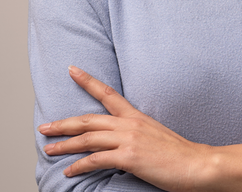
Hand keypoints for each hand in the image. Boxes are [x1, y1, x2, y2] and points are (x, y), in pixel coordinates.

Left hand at [39, 66, 209, 191]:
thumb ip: (137, 134)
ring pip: (87, 139)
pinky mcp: (128, 157)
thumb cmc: (180, 154)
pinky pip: (96, 160)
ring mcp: (128, 139)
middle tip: (44, 127)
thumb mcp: (155, 135)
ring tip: (49, 149)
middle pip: (88, 120)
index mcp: (136, 116)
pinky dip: (79, 166)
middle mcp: (129, 124)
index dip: (87, 81)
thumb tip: (122, 141)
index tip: (71, 70)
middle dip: (63, 124)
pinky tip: (69, 171)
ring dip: (65, 145)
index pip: (107, 93)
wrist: (197, 164)